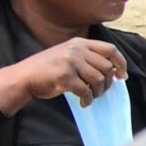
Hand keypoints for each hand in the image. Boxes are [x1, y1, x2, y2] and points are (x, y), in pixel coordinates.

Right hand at [0, 36, 125, 114]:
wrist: (24, 76)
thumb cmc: (48, 69)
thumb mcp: (68, 55)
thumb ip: (88, 59)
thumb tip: (114, 71)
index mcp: (79, 43)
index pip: (110, 49)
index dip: (121, 63)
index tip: (121, 76)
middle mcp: (76, 50)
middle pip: (107, 67)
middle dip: (107, 83)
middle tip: (99, 91)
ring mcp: (70, 62)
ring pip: (98, 80)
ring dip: (97, 92)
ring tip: (90, 96)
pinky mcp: (65, 76)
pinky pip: (86, 91)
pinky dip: (87, 100)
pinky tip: (83, 103)